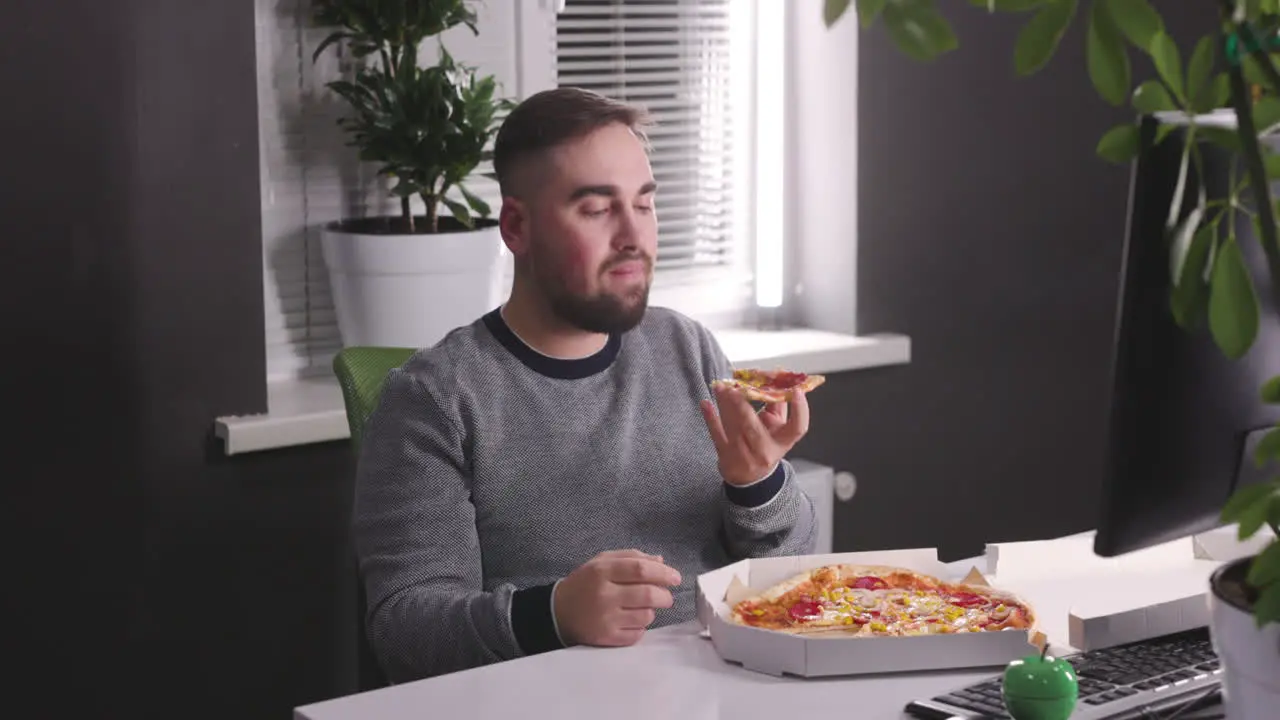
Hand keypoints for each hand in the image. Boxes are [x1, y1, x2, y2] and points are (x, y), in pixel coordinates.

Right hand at [552, 549, 681, 646]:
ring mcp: (605, 618)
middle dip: (664, 595)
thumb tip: (661, 562)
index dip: (663, 573)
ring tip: (642, 607)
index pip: (641, 569)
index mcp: (602, 571)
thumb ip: (631, 557)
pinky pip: (637, 634)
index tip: (675, 577)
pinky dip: (640, 627)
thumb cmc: (584, 584)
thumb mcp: (601, 562)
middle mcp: (604, 594)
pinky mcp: (607, 638)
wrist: (558, 612)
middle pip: (648, 594)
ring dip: (652, 611)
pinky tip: (630, 620)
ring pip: (646, 616)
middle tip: (665, 596)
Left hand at [700, 385, 809, 485]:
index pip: (798, 428)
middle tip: (735, 387)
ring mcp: (743, 455)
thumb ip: (779, 405)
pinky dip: (710, 418)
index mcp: (782, 442)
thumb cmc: (765, 445)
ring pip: (733, 427)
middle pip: (754, 426)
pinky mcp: (726, 455)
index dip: (800, 410)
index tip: (796, 390)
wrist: (750, 478)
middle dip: (742, 405)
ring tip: (721, 387)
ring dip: (725, 404)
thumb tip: (777, 376)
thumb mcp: (778, 429)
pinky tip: (706, 403)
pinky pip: (717, 434)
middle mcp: (764, 450)